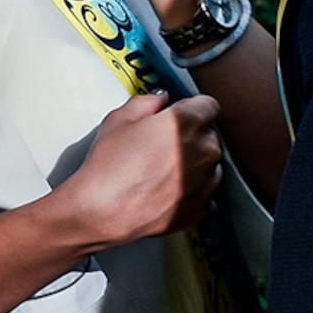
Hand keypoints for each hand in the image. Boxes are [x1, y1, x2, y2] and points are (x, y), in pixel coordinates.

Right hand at [57, 91, 222, 249]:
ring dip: (194, 165)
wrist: (103, 212)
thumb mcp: (118, 120)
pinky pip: (205, 195)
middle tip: (162, 144)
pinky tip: (168, 190)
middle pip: (210, 135)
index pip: (208, 105)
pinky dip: (192, 192)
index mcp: (187, 122)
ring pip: (210, 166)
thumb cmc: (109, 168)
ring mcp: (205, 183)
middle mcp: (204, 151)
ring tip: (162, 170)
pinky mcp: (200, 209)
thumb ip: (145, 103)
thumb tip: (156, 100)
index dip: (191, 108)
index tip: (179, 114)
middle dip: (192, 137)